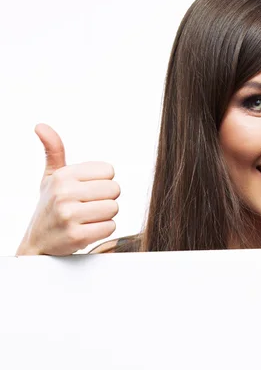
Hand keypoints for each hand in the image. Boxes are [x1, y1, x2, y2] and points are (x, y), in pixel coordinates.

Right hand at [16, 123, 119, 255]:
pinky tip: (88, 230)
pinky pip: (110, 227)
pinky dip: (103, 230)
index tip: (88, 191)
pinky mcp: (77, 235)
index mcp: (63, 176)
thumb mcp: (50, 178)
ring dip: (105, 215)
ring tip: (88, 218)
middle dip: (106, 199)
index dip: (103, 182)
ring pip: (114, 208)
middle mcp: (64, 193)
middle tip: (89, 206)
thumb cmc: (50, 206)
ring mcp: (70, 215)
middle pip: (114, 189)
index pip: (108, 171)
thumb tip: (41, 126)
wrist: (38, 243)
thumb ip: (54, 151)